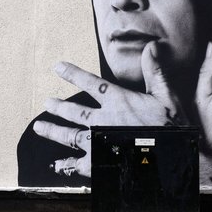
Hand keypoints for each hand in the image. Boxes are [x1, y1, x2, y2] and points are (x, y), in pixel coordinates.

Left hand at [33, 41, 186, 177]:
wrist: (169, 159)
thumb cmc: (171, 128)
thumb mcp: (167, 97)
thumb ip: (155, 72)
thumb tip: (151, 47)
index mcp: (118, 102)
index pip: (91, 84)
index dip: (73, 74)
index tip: (57, 67)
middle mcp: (103, 120)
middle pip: (75, 111)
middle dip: (59, 106)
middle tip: (47, 102)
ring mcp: (97, 143)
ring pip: (69, 135)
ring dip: (54, 131)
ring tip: (40, 127)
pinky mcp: (97, 164)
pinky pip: (76, 164)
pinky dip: (66, 165)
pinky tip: (58, 164)